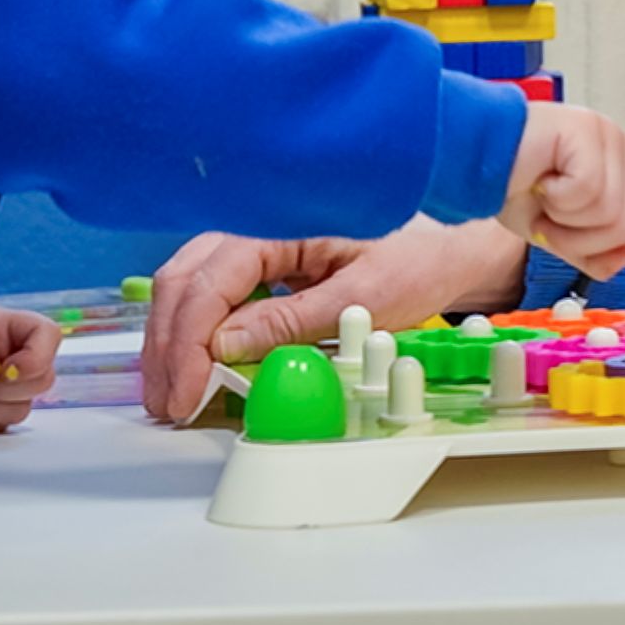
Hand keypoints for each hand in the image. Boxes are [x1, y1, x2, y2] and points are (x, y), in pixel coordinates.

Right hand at [138, 218, 529, 422]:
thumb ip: (293, 320)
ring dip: (177, 339)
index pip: (210, 278)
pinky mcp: (266, 264)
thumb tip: (224, 347)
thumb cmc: (422, 255)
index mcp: (282, 220)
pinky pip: (217, 291)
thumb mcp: (365, 296)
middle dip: (168, 344)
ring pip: (192, 284)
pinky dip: (199, 330)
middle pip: (185, 279)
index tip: (181, 391)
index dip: (186, 339)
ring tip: (176, 395)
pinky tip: (199, 368)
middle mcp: (260, 224)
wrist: (456, 242)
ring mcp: (260, 242)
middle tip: (168, 404)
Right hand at [500, 102, 624, 277]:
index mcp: (616, 173)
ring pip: (611, 216)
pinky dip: (557, 200)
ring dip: (566, 222)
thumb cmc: (508, 186)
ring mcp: (607, 138)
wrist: (469, 158)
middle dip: (580, 239)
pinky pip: (589, 194)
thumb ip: (594, 249)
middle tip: (546, 218)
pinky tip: (538, 179)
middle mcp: (619, 151)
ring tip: (540, 196)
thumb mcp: (556, 233)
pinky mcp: (589, 133)